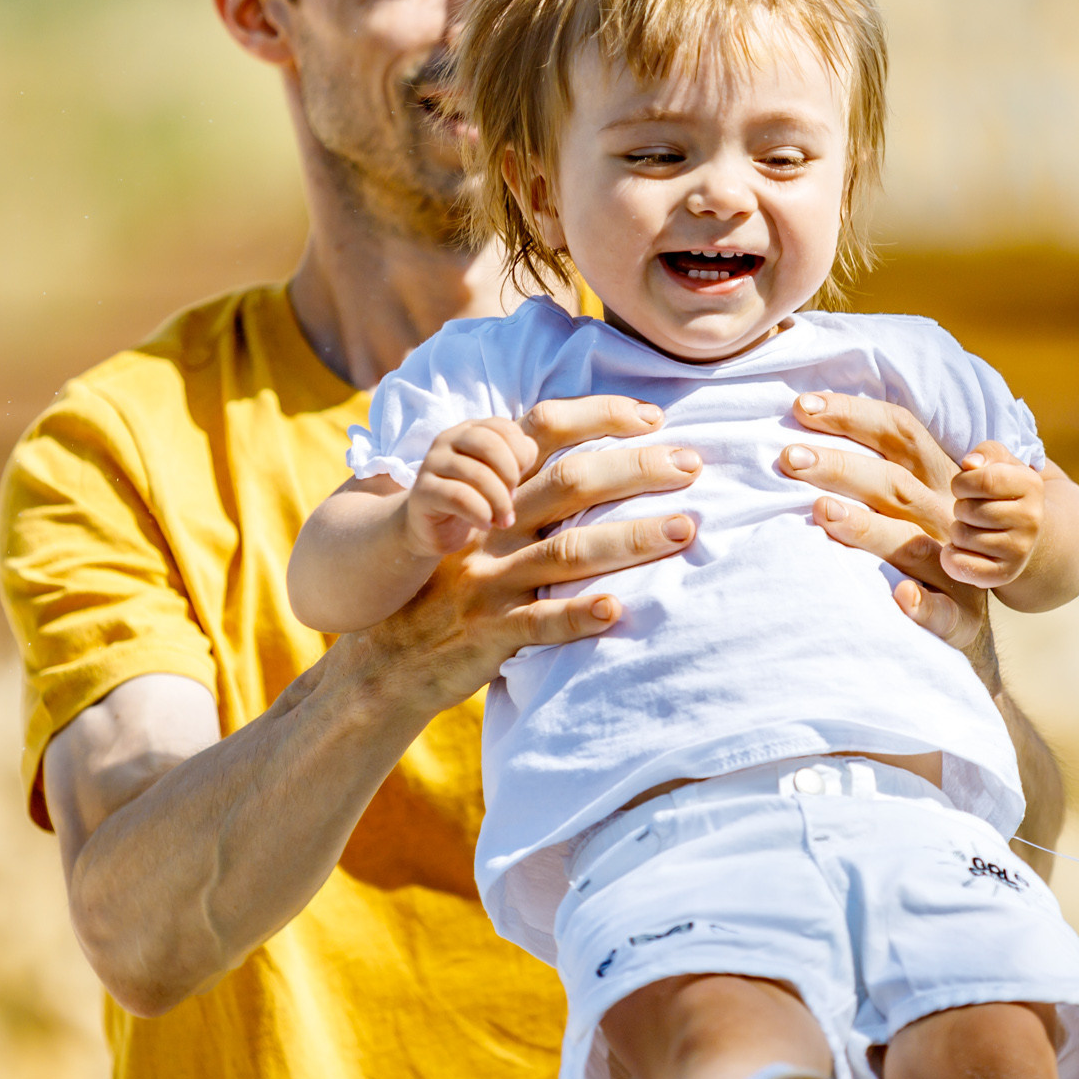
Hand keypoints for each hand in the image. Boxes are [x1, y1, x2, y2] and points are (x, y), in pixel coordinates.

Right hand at [360, 395, 701, 716]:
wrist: (386, 661)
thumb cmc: (450, 591)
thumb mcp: (479, 535)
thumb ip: (529, 504)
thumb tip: (603, 471)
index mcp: (492, 499)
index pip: (544, 434)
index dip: (599, 417)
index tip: (654, 417)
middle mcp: (492, 531)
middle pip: (569, 485)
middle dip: (635, 470)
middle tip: (691, 466)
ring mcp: (489, 583)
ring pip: (567, 553)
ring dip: (630, 540)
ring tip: (683, 529)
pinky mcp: (488, 634)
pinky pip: (539, 623)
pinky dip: (579, 615)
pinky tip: (618, 610)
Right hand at [407, 418, 540, 556]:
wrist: (435, 528)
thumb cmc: (474, 498)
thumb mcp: (501, 476)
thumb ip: (518, 458)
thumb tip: (528, 450)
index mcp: (470, 430)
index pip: (503, 427)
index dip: (520, 455)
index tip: (519, 480)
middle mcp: (448, 439)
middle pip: (489, 444)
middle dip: (509, 476)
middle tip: (512, 500)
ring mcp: (432, 463)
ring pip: (477, 473)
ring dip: (499, 501)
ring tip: (503, 520)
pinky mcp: (423, 490)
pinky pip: (459, 496)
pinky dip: (480, 512)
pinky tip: (485, 524)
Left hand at [773, 390, 1067, 873]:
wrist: (964, 638)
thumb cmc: (910, 559)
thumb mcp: (898, 506)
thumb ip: (864, 467)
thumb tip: (788, 424)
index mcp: (935, 482)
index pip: (898, 433)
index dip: (851, 414)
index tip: (798, 406)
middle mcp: (949, 519)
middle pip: (896, 482)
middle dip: (840, 464)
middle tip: (785, 457)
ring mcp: (959, 571)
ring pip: (915, 544)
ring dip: (870, 528)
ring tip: (822, 513)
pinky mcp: (962, 622)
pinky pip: (945, 615)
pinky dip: (923, 608)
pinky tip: (898, 601)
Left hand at [942, 441, 1044, 589]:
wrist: (1029, 533)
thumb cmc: (1005, 491)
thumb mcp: (1001, 463)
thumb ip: (986, 453)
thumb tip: (970, 463)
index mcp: (1031, 485)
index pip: (981, 480)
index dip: (962, 482)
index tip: (964, 487)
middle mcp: (1032, 519)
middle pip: (968, 510)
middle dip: (960, 507)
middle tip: (970, 510)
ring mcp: (1020, 550)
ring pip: (962, 536)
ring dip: (957, 530)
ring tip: (972, 527)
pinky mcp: (1005, 574)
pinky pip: (961, 566)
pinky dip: (951, 557)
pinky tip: (961, 549)